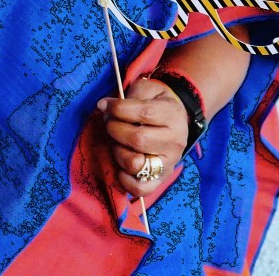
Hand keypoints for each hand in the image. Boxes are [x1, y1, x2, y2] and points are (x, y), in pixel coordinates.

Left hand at [96, 76, 188, 198]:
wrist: (174, 119)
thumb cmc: (155, 102)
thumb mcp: (147, 90)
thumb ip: (126, 96)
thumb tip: (103, 106)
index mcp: (172, 116)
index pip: (144, 113)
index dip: (118, 109)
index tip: (104, 105)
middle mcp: (174, 142)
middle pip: (137, 139)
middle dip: (115, 129)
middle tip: (111, 124)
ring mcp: (169, 163)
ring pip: (135, 163)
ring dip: (117, 151)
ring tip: (118, 142)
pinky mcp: (160, 179)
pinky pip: (141, 189)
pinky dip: (125, 179)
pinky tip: (120, 166)